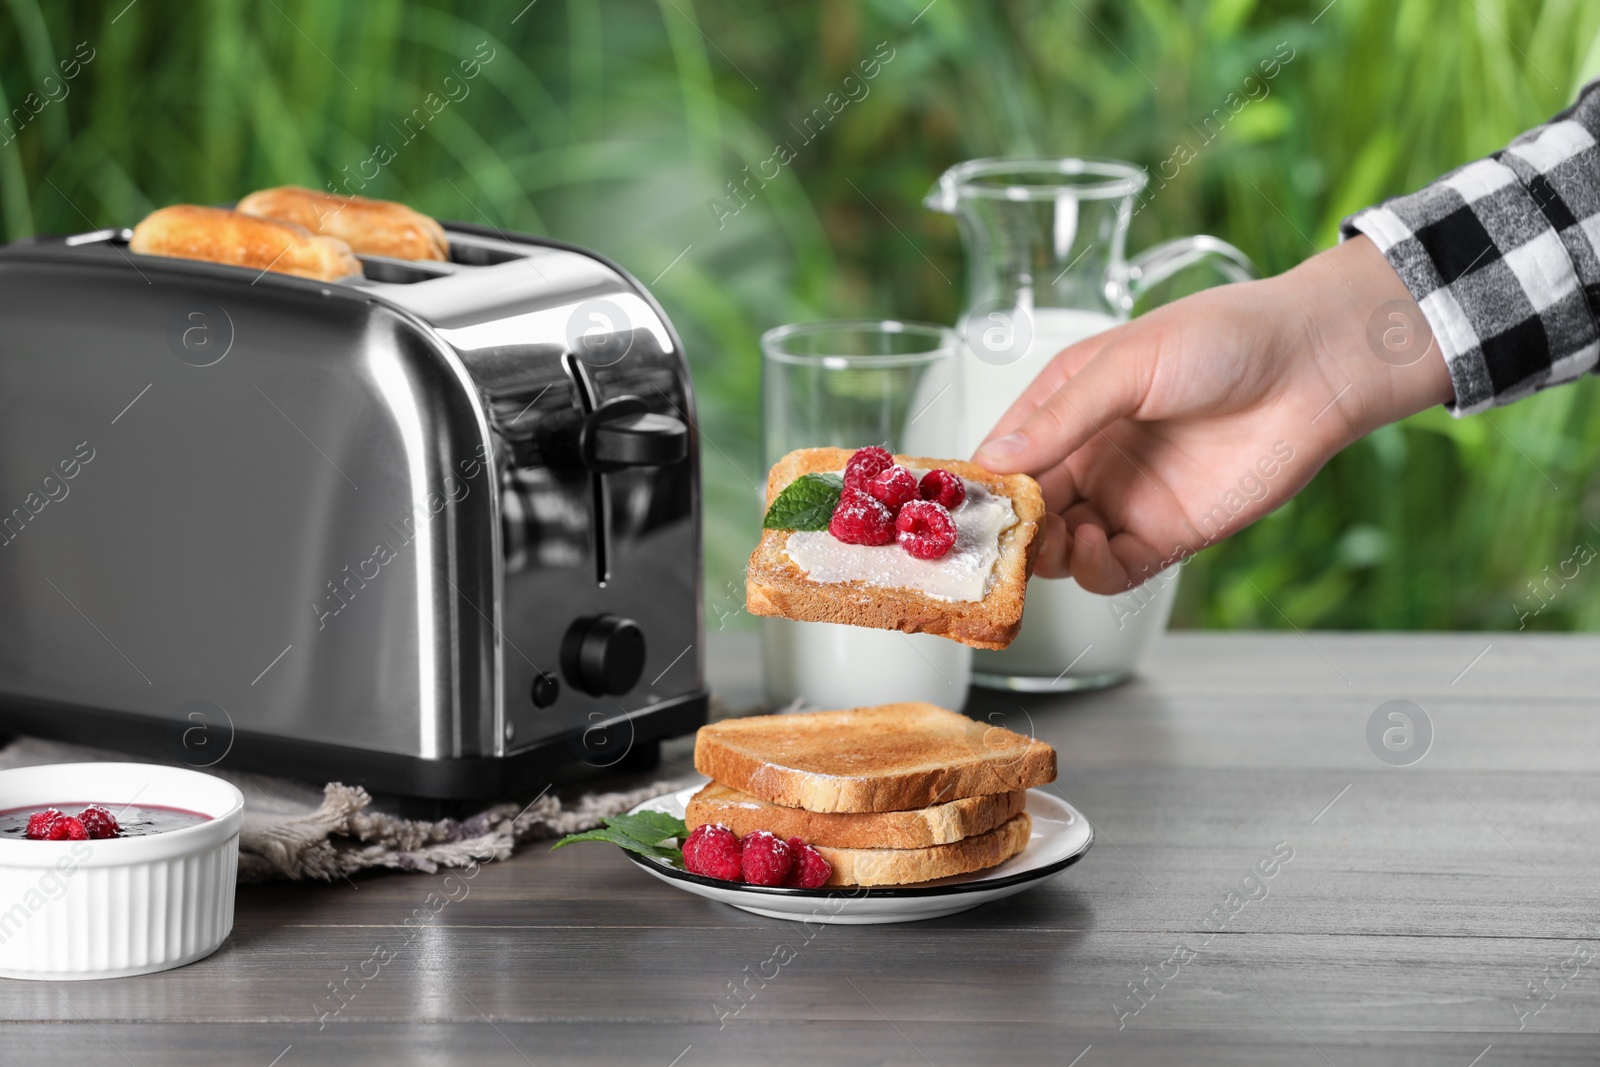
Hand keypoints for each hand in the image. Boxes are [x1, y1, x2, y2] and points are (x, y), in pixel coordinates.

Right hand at [973, 236, 1453, 593]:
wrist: (1314, 367)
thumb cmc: (1223, 338)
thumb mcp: (1127, 364)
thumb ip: (1062, 418)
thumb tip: (995, 460)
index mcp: (1067, 405)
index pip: (1002, 455)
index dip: (980, 484)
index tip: (958, 504)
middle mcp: (1090, 455)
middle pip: (1026, 510)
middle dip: (1007, 528)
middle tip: (1000, 535)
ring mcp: (1126, 498)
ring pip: (1060, 547)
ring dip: (1045, 551)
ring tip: (1053, 535)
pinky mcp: (1166, 535)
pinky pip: (1110, 569)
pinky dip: (1089, 569)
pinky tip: (1091, 545)